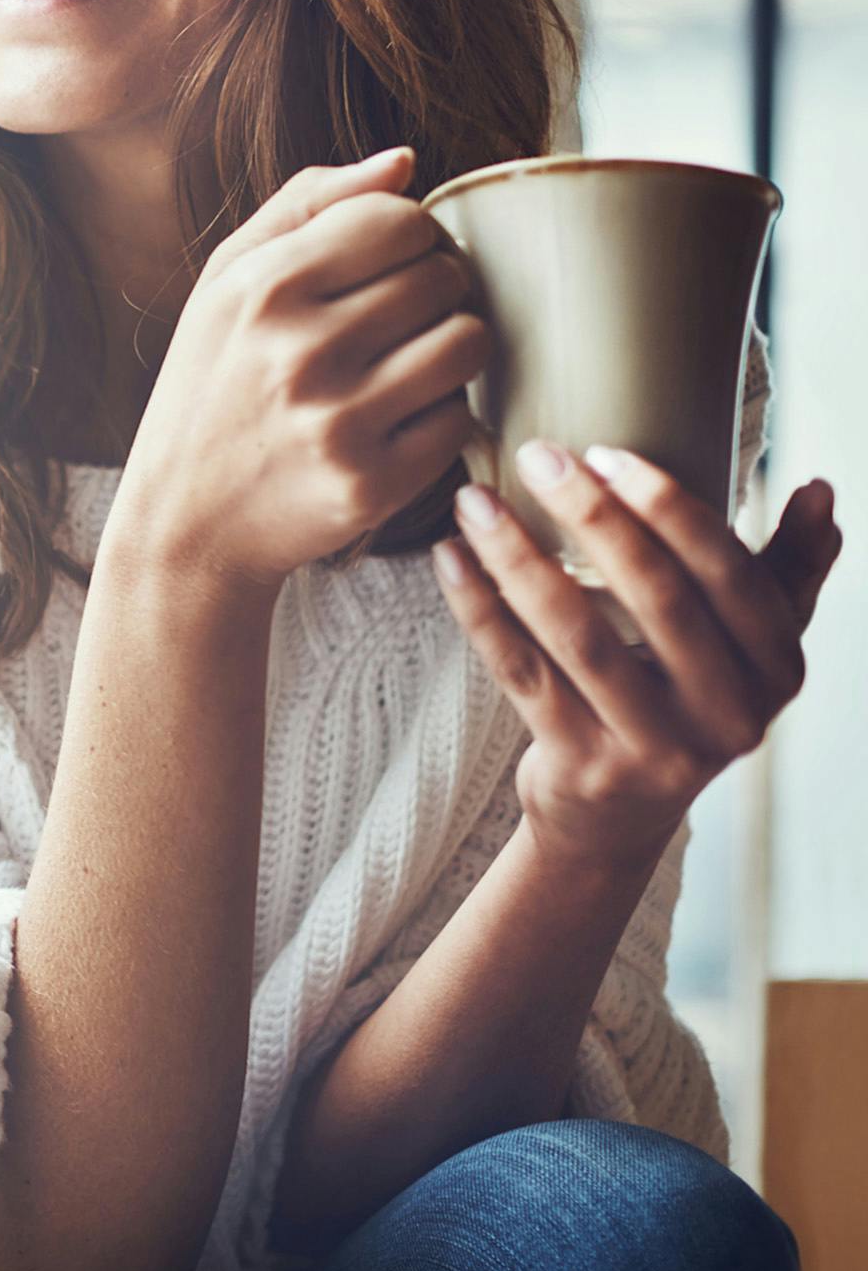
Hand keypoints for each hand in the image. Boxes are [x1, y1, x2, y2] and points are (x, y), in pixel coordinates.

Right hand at [120, 146, 488, 597]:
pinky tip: (398, 419)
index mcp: (264, 288)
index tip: (389, 264)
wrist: (185, 521)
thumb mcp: (224, 284)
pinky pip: (459, 419)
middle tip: (400, 319)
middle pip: (442, 277)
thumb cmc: (210, 386)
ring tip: (410, 361)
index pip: (399, 219)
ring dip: (453, 347)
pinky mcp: (372, 484)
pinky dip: (441, 415)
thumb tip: (404, 162)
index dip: (410, 235)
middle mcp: (301, 351)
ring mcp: (340, 422)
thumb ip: (307, 206)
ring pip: (468, 342)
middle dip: (436, 289)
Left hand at [431, 441, 843, 873]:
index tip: (606, 452)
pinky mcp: (582, 766)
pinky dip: (479, 609)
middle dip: (593, 517)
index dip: (670, 509)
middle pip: (657, 599)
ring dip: (518, 558)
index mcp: (776, 668)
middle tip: (539, 455)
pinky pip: (520, 672)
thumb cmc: (684, 699)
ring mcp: (654, 748)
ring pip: (577, 636)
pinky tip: (449, 557)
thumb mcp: (751, 645)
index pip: (729, 575)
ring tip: (473, 500)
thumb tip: (822, 490)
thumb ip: (788, 570)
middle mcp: (727, 715)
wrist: (618, 818)